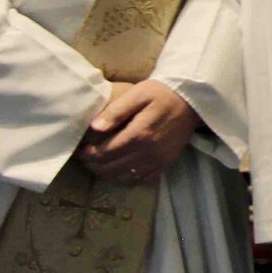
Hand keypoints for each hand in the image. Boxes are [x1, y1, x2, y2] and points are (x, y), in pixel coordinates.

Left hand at [77, 80, 198, 183]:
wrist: (192, 99)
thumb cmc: (161, 93)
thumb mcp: (137, 94)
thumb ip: (116, 111)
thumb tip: (94, 128)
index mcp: (139, 134)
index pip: (106, 153)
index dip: (89, 155)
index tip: (79, 151)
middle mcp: (149, 152)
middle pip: (113, 167)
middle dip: (94, 165)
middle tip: (85, 158)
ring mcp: (159, 160)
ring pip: (125, 177)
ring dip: (108, 173)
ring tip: (98, 164)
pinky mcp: (166, 163)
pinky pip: (141, 179)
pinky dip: (126, 178)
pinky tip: (119, 169)